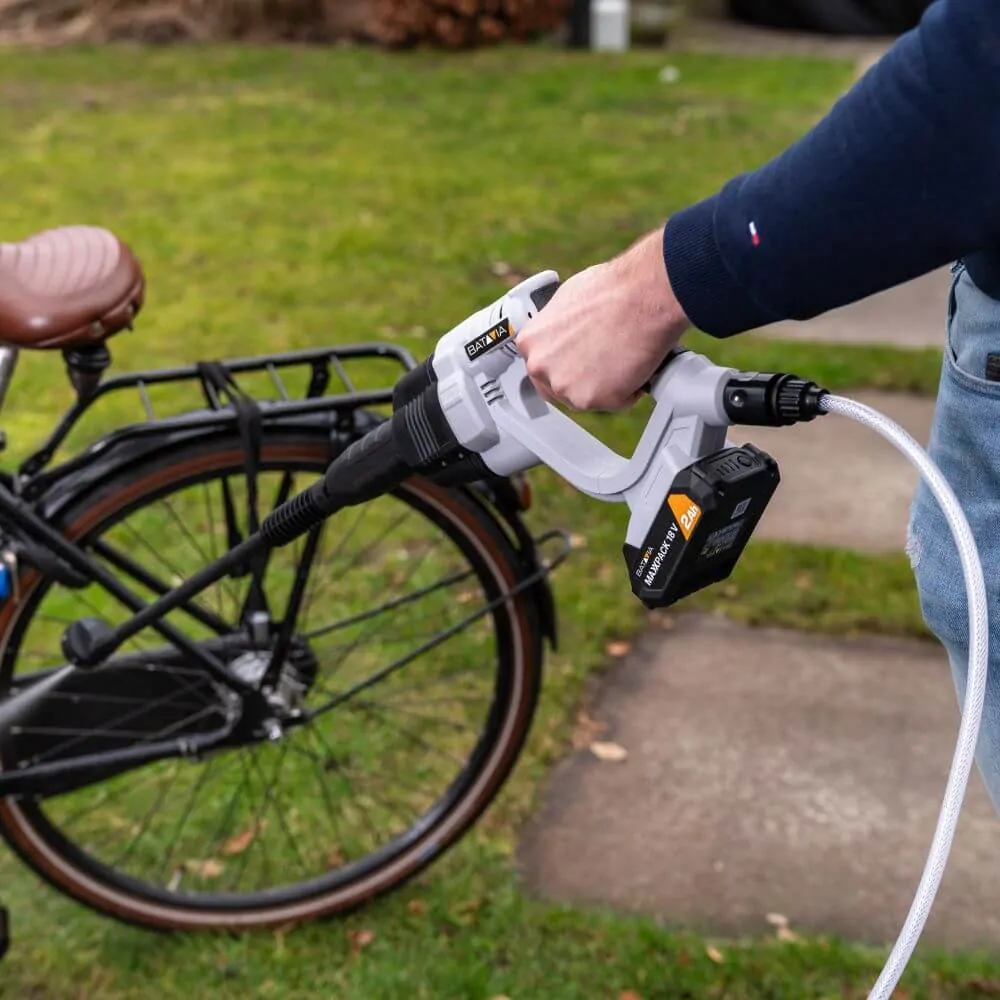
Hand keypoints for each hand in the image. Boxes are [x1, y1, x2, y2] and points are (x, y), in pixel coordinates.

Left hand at [515, 227, 689, 410]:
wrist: (643, 296)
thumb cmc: (613, 290)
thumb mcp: (567, 301)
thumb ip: (558, 329)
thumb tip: (566, 336)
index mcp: (530, 342)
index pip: (541, 367)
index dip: (565, 364)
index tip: (579, 362)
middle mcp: (540, 367)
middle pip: (560, 388)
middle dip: (582, 379)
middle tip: (606, 361)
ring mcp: (564, 386)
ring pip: (587, 398)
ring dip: (606, 386)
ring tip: (623, 357)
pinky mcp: (591, 400)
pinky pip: (615, 403)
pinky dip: (630, 391)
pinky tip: (635, 365)